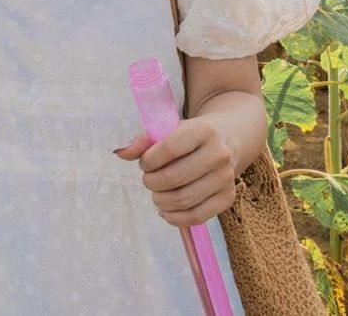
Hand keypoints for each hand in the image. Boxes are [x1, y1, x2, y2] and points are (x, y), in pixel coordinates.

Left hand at [114, 117, 237, 226]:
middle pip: (174, 178)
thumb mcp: (169, 130)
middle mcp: (219, 154)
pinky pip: (196, 217)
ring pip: (183, 200)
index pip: (170, 149)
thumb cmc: (188, 137)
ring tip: (156, 193)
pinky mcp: (228, 199)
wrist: (225, 141)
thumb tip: (120, 152)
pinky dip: (174, 218)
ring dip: (160, 200)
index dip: (149, 160)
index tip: (145, 163)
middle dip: (152, 182)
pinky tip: (165, 210)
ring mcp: (226, 178)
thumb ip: (143, 141)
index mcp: (204, 130)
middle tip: (148, 179)